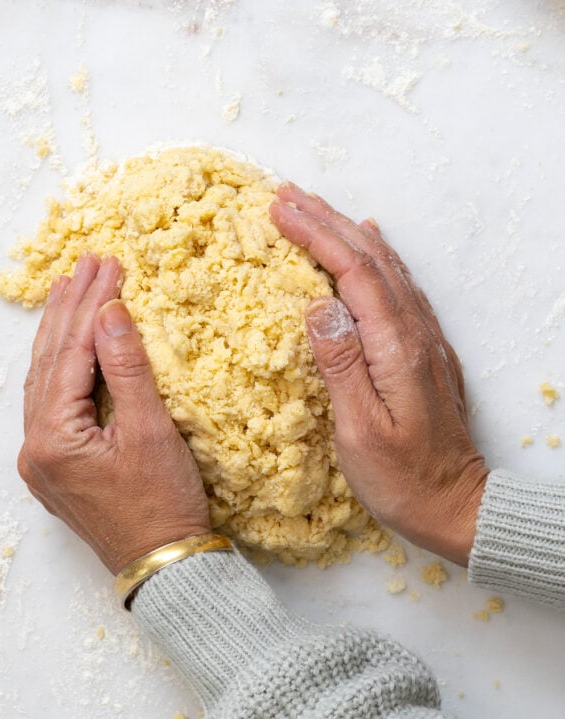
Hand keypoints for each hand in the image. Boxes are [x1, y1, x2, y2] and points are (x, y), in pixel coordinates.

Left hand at [17, 254, 210, 573]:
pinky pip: (52, 404)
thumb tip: (110, 311)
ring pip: (46, 381)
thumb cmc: (163, 506)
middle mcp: (35, 449)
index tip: (110, 266)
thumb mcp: (150, 431)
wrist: (165, 566)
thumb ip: (127, 368)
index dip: (91, 307)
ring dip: (62, 334)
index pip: (70, 355)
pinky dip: (64, 369)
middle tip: (89, 263)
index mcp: (52, 439)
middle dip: (71, 310)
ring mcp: (42, 460)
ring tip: (73, 289)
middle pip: (50, 362)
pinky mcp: (56, 468)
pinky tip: (70, 345)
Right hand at [270, 183, 488, 565]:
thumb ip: (341, 365)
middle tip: (286, 196)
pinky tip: (368, 247)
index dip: (316, 237)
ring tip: (315, 210)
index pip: (354, 274)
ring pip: (386, 269)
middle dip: (327, 222)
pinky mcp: (424, 354)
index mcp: (396, 348)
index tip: (279, 211)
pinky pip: (398, 288)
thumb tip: (318, 305)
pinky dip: (376, 259)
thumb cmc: (403, 480)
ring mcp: (424, 342)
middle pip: (370, 260)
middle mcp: (415, 335)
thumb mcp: (360, 432)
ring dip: (348, 234)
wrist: (456, 504)